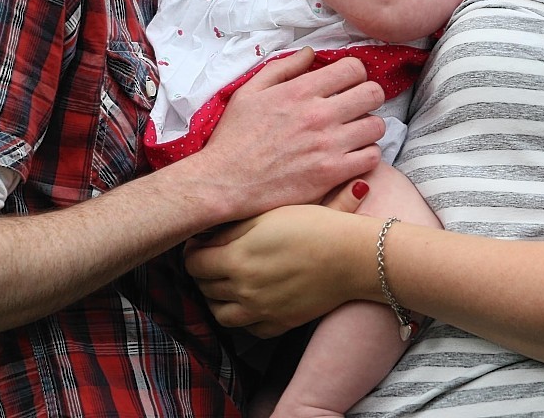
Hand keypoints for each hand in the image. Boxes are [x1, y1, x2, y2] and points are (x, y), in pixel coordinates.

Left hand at [185, 205, 369, 336]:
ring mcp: (260, 311)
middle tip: (212, 258)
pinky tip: (250, 300)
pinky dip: (242, 316)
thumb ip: (232, 229)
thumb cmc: (313, 225)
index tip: (201, 243)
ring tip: (226, 282)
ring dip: (217, 298)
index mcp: (236, 259)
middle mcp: (243, 290)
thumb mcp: (268, 215)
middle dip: (203, 272)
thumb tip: (205, 237)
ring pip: (221, 314)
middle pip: (205, 288)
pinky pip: (248, 329)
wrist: (351, 256)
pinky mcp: (279, 324)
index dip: (193, 251)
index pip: (194, 263)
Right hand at [191, 49, 385, 220]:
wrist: (225, 182)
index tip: (347, 84)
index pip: (354, 68)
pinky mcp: (331, 174)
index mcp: (301, 91)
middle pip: (373, 93)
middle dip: (368, 96)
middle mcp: (319, 115)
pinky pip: (372, 157)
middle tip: (356, 106)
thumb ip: (284, 68)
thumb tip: (311, 54)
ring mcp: (328, 145)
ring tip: (354, 131)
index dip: (355, 73)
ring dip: (369, 126)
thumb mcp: (250, 92)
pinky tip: (352, 154)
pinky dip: (366, 154)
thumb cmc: (234, 137)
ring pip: (377, 126)